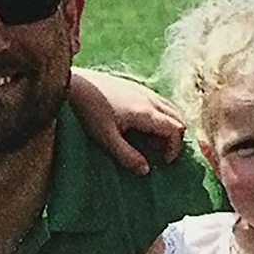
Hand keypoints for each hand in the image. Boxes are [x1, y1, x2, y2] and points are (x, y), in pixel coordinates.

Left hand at [70, 69, 185, 172]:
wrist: (75, 83)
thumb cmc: (89, 111)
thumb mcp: (106, 138)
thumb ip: (126, 155)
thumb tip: (146, 170)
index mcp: (146, 112)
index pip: (175, 129)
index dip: (174, 148)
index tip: (164, 161)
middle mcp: (150, 98)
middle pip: (177, 118)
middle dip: (173, 138)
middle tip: (157, 152)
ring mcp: (144, 90)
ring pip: (169, 108)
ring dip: (166, 126)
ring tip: (148, 140)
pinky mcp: (135, 86)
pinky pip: (158, 102)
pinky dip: (158, 116)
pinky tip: (138, 125)